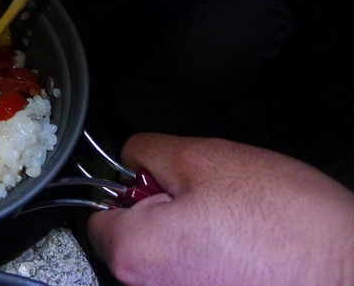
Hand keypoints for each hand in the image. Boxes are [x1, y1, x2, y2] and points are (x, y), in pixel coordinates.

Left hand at [88, 132, 353, 284]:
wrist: (350, 271)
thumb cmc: (286, 223)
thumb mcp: (203, 159)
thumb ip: (147, 151)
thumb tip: (129, 155)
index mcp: (133, 253)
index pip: (96, 214)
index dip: (124, 188)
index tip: (153, 181)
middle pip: (130, 237)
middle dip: (158, 210)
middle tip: (204, 196)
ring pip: (164, 256)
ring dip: (186, 234)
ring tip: (232, 222)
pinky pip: (191, 274)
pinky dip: (208, 259)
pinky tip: (243, 247)